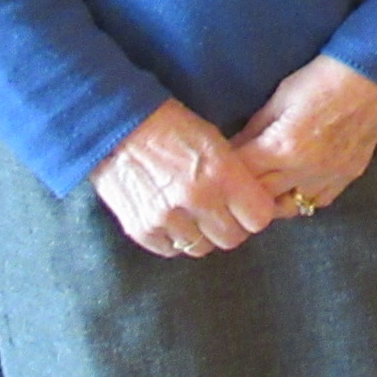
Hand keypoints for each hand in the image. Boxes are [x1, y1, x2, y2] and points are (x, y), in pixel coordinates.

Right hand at [89, 99, 279, 256]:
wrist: (118, 126)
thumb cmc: (173, 127)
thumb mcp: (216, 141)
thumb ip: (237, 177)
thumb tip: (256, 205)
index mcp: (221, 173)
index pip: (258, 219)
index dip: (255, 213)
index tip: (248, 207)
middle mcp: (196, 200)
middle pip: (231, 239)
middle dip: (230, 226)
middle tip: (220, 212)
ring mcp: (166, 218)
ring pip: (200, 248)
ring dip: (201, 234)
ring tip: (192, 213)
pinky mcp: (140, 230)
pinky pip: (170, 250)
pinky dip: (174, 238)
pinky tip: (171, 218)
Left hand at [232, 53, 376, 213]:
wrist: (374, 75)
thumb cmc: (323, 77)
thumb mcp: (280, 96)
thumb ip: (255, 127)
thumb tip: (232, 148)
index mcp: (282, 147)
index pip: (240, 175)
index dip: (223, 174)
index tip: (213, 170)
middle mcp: (305, 171)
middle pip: (260, 199)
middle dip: (241, 193)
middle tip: (230, 185)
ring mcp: (329, 178)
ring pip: (288, 209)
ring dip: (269, 202)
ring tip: (259, 190)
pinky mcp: (348, 177)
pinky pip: (316, 202)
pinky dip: (300, 198)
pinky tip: (292, 186)